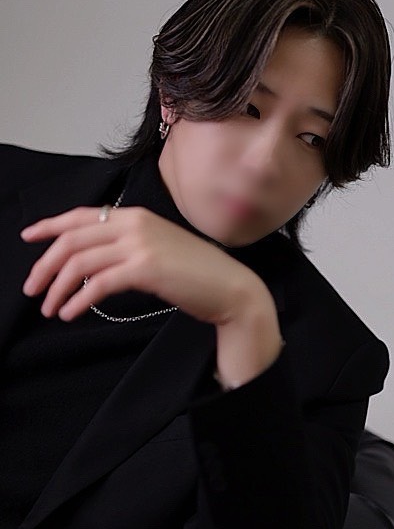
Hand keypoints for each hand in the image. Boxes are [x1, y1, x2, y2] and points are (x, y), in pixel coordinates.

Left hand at [20, 205, 265, 325]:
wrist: (230, 288)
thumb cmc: (196, 274)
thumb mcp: (159, 248)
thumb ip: (128, 245)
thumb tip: (92, 259)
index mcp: (137, 215)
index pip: (83, 215)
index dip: (50, 225)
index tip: (29, 237)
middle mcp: (136, 223)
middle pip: (73, 239)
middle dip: (46, 265)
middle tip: (33, 289)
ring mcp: (141, 244)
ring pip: (81, 261)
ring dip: (59, 288)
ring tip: (51, 309)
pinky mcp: (145, 268)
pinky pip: (98, 283)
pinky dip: (79, 300)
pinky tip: (71, 313)